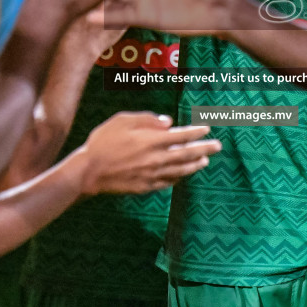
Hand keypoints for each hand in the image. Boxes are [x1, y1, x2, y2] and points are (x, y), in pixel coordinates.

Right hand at [79, 113, 219, 194]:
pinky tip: (182, 175)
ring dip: (195, 165)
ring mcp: (152, 175)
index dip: (196, 132)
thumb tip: (168, 122)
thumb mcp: (122, 120)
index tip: (207, 129)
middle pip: (186, 154)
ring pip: (180, 170)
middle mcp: (156, 158)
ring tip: (205, 161)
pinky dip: (178, 178)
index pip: (181, 135)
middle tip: (218, 146)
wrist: (88, 172)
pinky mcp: (145, 187)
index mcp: (151, 140)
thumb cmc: (103, 141)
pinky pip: (167, 182)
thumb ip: (147, 119)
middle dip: (204, 149)